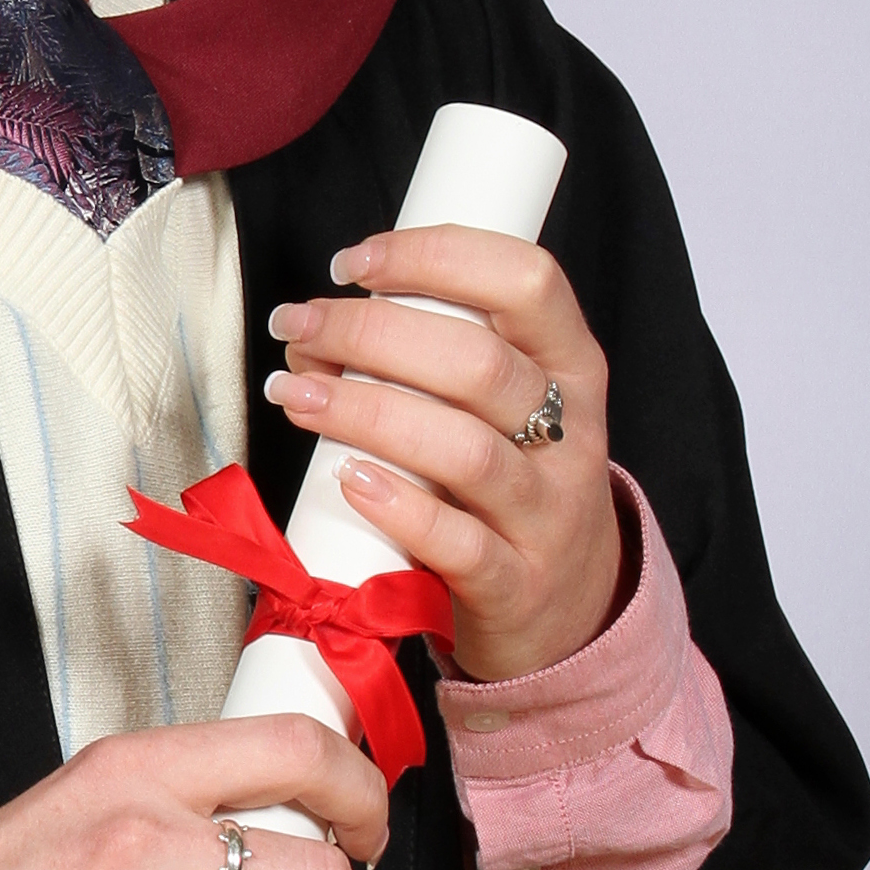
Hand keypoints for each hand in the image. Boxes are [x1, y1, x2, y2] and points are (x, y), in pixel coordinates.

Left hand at [265, 223, 621, 683]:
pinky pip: (458, 544)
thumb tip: (321, 334)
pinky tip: (347, 479)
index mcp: (573, 369)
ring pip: (464, 450)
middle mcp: (570, 436)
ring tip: (296, 396)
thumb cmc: (514, 489)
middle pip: (479, 363)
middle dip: (372, 333)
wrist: (569, 613)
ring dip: (364, 412)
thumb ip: (440, 360)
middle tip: (300, 328)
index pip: (528, 282)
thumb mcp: (510, 410)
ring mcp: (547, 515)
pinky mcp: (514, 585)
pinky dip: (397, 505)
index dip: (437, 256)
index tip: (356, 262)